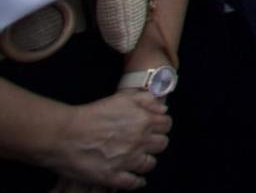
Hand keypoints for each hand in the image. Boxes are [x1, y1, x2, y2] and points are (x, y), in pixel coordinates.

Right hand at [49, 91, 169, 189]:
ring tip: (138, 159)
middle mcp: (139, 141)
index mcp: (143, 121)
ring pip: (150, 164)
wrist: (63, 134)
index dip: (160, 126)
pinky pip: (133, 183)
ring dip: (145, 161)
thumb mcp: (121, 98)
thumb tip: (163, 109)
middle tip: (145, 143)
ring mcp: (126, 160)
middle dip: (154, 142)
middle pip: (161, 145)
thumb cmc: (90, 115)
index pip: (166, 125)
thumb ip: (146, 101)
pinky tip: (135, 179)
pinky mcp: (112, 176)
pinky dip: (137, 182)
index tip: (154, 128)